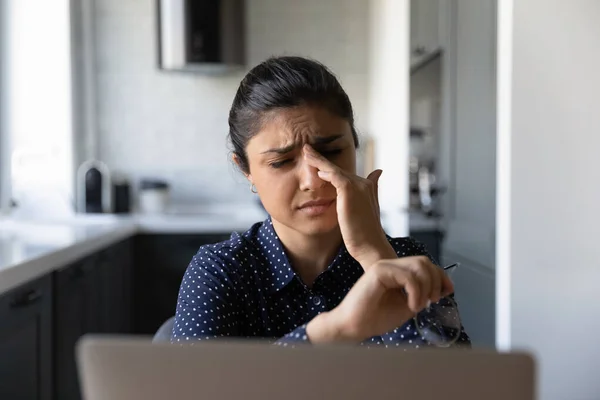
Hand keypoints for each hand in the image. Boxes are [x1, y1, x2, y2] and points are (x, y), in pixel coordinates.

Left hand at [303, 144, 395, 267]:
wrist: (370, 246)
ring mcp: (358, 186)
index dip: (328, 166)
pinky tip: (317, 170)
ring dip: (318, 161)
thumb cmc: (365, 233)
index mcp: (366, 186)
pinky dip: (326, 172)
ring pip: (334, 170)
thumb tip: (378, 172)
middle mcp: (363, 183)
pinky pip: (335, 177)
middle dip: (320, 159)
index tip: (315, 159)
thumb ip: (369, 191)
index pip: (343, 173)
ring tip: (306, 153)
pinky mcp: (350, 191)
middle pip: (337, 168)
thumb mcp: (366, 210)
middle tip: (306, 149)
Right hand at [306, 256, 453, 342]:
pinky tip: (412, 306)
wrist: (354, 326)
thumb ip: (422, 294)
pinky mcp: (379, 271)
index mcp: (396, 271)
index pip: (425, 264)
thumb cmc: (375, 318)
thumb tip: (443, 288)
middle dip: (436, 281)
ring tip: (419, 305)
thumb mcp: (407, 305)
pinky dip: (416, 292)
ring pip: (419, 266)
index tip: (447, 292)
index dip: (440, 276)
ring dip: (426, 287)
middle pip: (424, 261)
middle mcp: (390, 265)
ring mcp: (384, 266)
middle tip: (432, 301)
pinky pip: (408, 276)